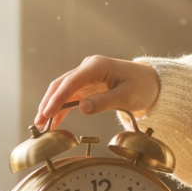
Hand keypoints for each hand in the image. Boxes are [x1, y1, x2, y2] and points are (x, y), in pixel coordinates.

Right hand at [35, 55, 160, 127]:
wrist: (151, 82)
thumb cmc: (142, 86)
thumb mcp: (126, 96)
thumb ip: (104, 102)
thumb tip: (81, 108)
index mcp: (97, 66)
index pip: (72, 81)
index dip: (58, 98)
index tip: (48, 113)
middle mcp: (88, 67)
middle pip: (61, 84)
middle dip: (48, 103)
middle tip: (39, 122)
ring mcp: (86, 76)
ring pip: (62, 90)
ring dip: (51, 106)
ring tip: (41, 124)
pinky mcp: (87, 85)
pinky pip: (70, 96)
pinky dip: (61, 108)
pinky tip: (54, 121)